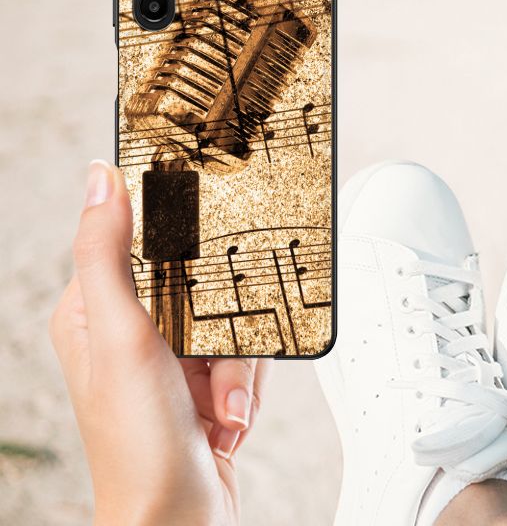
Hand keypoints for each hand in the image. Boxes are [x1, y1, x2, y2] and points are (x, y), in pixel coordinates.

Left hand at [50, 160, 269, 525]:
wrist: (180, 520)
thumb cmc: (138, 447)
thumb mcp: (122, 337)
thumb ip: (108, 255)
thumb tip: (100, 179)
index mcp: (94, 312)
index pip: (139, 242)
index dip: (178, 240)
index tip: (207, 236)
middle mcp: (132, 332)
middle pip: (202, 282)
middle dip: (222, 326)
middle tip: (213, 359)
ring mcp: (171, 361)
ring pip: (232, 319)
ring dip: (237, 366)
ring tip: (221, 403)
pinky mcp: (204, 384)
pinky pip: (247, 355)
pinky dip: (247, 386)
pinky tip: (229, 416)